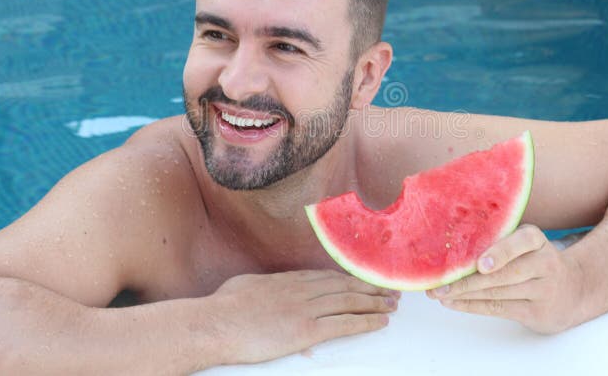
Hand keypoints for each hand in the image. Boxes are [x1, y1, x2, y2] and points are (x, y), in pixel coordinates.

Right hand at [208, 269, 399, 363]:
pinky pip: (344, 324)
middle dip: (369, 289)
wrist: (216, 323)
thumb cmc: (223, 308)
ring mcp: (306, 308)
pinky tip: (380, 322)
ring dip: (374, 303)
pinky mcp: (307, 329)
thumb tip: (265, 290)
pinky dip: (365, 322)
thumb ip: (263, 287)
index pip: (327, 277)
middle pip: (344, 286)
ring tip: (391, 305)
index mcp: (288, 280)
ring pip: (349, 302)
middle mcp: (302, 290)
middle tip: (388, 291)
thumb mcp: (246, 286)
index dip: (350, 278)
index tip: (364, 280)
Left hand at [426, 224, 584, 333]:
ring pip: (498, 292)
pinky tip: (453, 303)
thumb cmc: (535, 261)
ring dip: (464, 294)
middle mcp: (544, 263)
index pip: (522, 242)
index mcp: (537, 240)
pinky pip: (499, 308)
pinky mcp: (537, 312)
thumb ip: (498, 240)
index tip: (480, 263)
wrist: (574, 290)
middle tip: (439, 282)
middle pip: (504, 274)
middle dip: (467, 279)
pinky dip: (472, 306)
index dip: (501, 253)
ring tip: (439, 293)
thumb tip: (453, 244)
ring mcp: (543, 290)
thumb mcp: (526, 244)